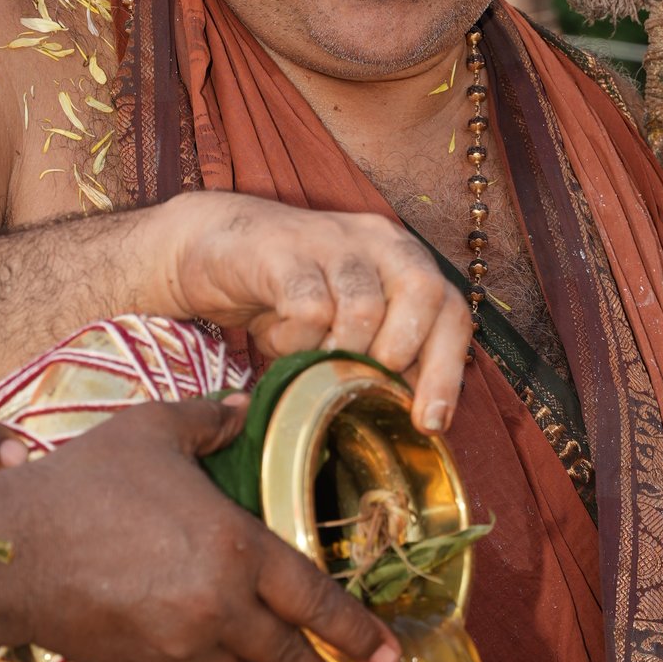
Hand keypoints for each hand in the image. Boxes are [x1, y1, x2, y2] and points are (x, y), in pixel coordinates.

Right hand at [0, 393, 399, 661]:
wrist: (11, 553)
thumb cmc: (81, 485)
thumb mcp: (151, 432)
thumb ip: (208, 418)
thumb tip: (244, 404)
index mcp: (236, 547)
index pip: (316, 599)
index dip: (357, 630)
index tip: (389, 651)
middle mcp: (222, 607)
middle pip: (292, 655)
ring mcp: (185, 647)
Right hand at [122, 192, 473, 434]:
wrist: (212, 248)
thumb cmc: (287, 295)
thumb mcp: (345, 325)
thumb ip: (383, 354)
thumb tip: (416, 413)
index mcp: (402, 259)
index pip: (449, 309)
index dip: (447, 370)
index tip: (430, 422)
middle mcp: (377, 240)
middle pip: (423, 293)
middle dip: (397, 355)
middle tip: (357, 378)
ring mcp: (332, 239)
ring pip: (364, 309)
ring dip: (336, 352)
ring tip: (307, 355)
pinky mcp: (284, 251)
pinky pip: (310, 309)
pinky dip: (296, 340)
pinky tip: (278, 337)